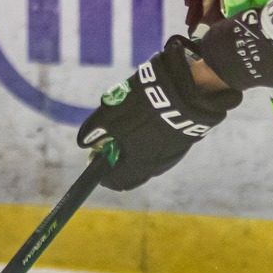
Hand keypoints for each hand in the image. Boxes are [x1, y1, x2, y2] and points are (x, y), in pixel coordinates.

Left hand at [77, 37, 240, 190]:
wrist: (188, 91)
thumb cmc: (145, 106)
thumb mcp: (110, 114)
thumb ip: (94, 131)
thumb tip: (84, 142)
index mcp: (137, 165)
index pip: (115, 181)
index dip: (101, 172)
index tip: (95, 157)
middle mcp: (156, 166)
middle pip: (132, 172)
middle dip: (119, 158)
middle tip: (111, 140)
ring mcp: (173, 154)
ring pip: (148, 157)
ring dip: (136, 146)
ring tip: (131, 121)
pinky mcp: (184, 141)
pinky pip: (162, 145)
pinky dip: (152, 138)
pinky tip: (151, 117)